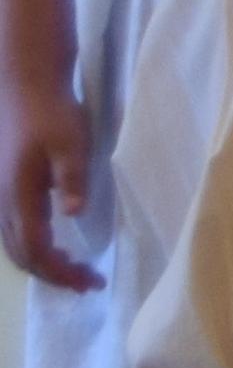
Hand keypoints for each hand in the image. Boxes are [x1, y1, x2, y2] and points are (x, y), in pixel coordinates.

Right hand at [5, 83, 93, 296]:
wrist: (24, 84)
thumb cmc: (52, 112)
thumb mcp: (72, 142)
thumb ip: (73, 178)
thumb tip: (74, 213)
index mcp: (19, 196)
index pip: (36, 251)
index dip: (60, 272)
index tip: (90, 282)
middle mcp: (4, 202)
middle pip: (22, 255)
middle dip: (53, 274)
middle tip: (87, 282)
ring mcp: (1, 195)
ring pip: (15, 244)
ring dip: (43, 262)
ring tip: (75, 269)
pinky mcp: (6, 187)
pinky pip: (14, 230)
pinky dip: (34, 246)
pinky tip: (55, 244)